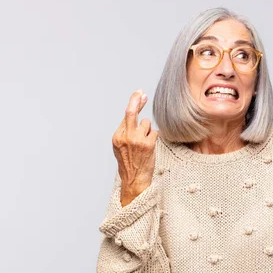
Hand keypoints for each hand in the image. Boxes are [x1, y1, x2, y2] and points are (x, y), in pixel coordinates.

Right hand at [112, 90, 158, 204]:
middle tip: (141, 92)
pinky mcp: (148, 145)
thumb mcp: (121, 146)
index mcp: (117, 137)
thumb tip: (136, 113)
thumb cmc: (129, 163)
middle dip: (136, 100)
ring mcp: (136, 140)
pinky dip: (154, 138)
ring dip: (148, 131)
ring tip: (144, 143)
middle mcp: (125, 137)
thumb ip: (126, 131)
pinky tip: (150, 147)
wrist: (134, 179)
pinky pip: (154, 132)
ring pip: (146, 124)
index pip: (126, 115)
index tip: (139, 95)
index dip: (134, 103)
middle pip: (131, 112)